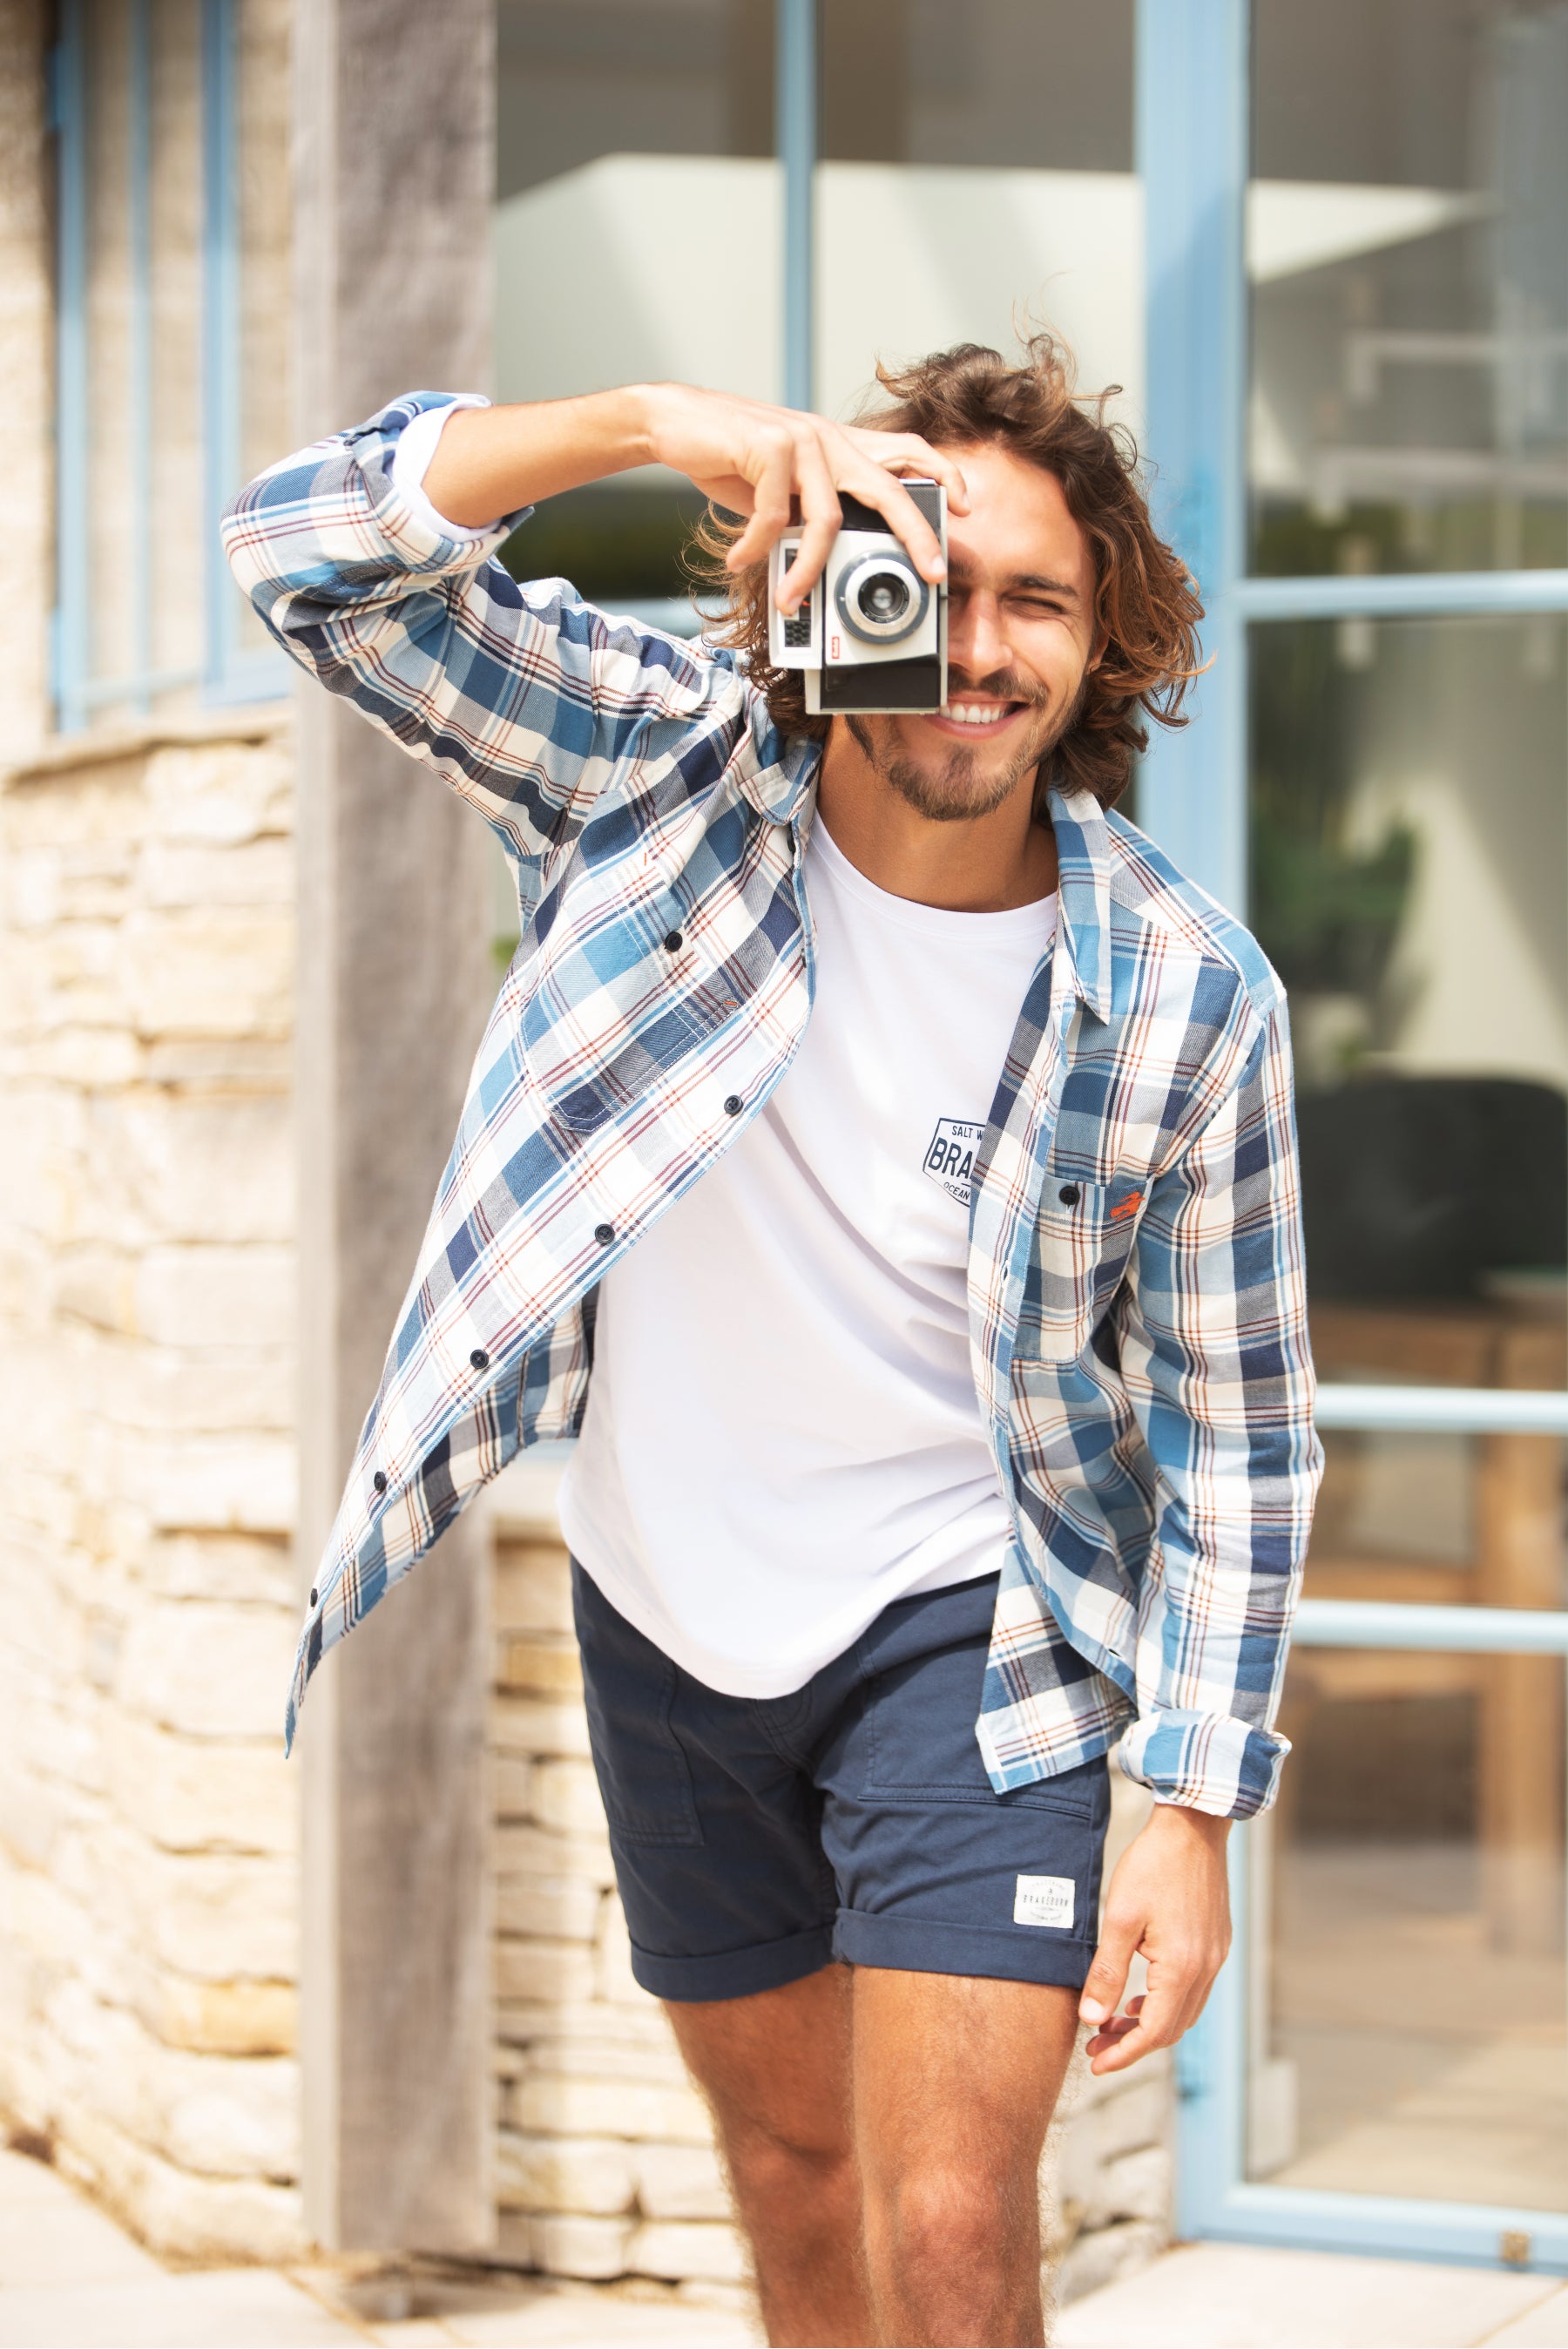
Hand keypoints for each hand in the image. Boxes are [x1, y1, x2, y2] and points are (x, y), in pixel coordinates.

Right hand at [637, 382, 969, 611]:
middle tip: (933, 573)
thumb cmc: (728, 458)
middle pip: (890, 489)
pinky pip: (775, 516)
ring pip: (827, 519)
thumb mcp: (778, 487)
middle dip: (917, 535)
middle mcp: (829, 439)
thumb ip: (808, 511)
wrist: (672, 422)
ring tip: (790, 599)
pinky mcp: (770, 445)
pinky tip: (739, 558)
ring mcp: (803, 440)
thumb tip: (825, 560)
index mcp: (837, 447)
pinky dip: (757, 546)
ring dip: (807, 570)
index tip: (964, 504)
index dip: (940, 474)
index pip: (904, 452)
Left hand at [1078, 1803, 1231, 2075]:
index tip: (1095, 2063)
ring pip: (1184, 2012)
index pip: (1154, 2033)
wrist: (1193, 1826)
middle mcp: (1206, 1969)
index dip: (1124, 2054)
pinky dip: (1167, 2002)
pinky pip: (1193, 1990)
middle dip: (1133, 2043)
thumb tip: (1091, 2019)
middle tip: (1096, 2045)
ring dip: (1150, 2024)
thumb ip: (1107, 1972)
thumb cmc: (1152, 1866)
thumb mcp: (1120, 1918)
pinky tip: (1142, 1994)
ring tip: (1113, 2021)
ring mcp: (1215, 1957)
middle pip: (1172, 2029)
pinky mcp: (1216, 1944)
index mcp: (1182, 1968)